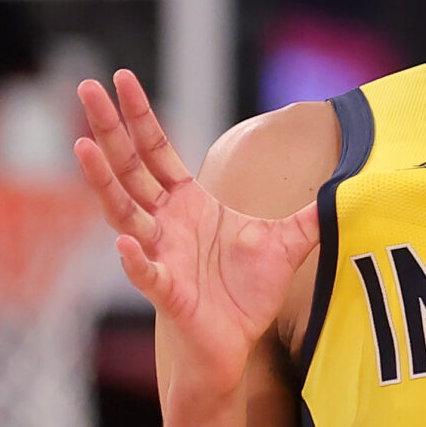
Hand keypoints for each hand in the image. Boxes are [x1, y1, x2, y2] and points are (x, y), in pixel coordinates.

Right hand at [74, 70, 317, 406]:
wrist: (233, 348)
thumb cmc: (245, 296)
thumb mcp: (286, 243)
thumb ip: (308, 212)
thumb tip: (342, 184)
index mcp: (186, 204)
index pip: (157, 150)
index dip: (140, 115)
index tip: (121, 78)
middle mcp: (164, 224)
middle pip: (130, 168)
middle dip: (108, 128)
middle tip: (86, 87)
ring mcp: (160, 256)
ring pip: (124, 213)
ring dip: (104, 182)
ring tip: (83, 148)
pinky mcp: (168, 294)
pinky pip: (147, 274)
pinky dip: (134, 260)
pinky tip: (123, 243)